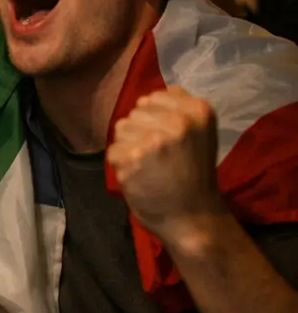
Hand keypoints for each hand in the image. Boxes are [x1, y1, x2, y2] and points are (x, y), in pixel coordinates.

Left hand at [107, 87, 223, 243]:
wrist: (192, 216)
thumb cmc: (193, 174)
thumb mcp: (199, 133)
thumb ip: (177, 110)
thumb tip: (147, 97)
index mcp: (198, 110)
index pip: (153, 98)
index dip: (155, 118)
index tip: (170, 139)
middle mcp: (177, 120)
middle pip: (135, 112)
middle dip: (141, 132)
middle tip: (160, 157)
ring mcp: (154, 139)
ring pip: (121, 128)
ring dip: (129, 147)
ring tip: (150, 165)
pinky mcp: (132, 157)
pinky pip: (113, 150)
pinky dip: (121, 165)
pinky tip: (140, 176)